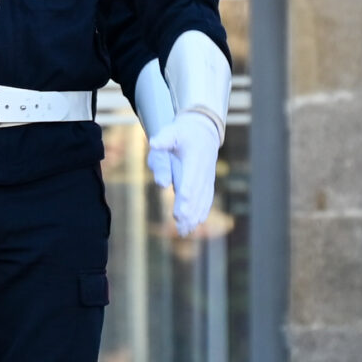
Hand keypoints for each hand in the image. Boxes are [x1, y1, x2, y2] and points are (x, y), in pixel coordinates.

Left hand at [147, 110, 222, 234]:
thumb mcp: (173, 130)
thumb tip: (154, 144)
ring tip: (185, 231)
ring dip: (194, 216)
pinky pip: (206, 199)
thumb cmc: (184, 132)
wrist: (204, 131)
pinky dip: (201, 212)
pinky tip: (195, 224)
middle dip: (189, 212)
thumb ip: (163, 139)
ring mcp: (207, 178)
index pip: (190, 182)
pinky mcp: (207, 183)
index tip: (180, 212)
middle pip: (196, 196)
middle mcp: (203, 171)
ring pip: (202, 201)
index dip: (185, 198)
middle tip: (180, 226)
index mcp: (195, 159)